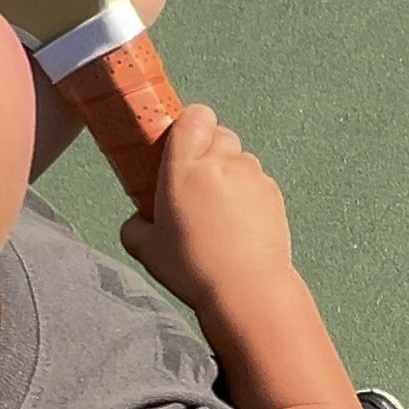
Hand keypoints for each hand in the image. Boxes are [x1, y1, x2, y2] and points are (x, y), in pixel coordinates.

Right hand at [120, 99, 293, 314]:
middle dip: (206, 150)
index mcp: (185, 169)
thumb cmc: (194, 270)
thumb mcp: (145, 248)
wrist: (247, 291)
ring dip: (227, 171)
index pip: (194, 117)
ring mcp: (252, 177)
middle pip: (217, 133)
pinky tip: (237, 221)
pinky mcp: (273, 193)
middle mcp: (222, 164)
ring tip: (217, 208)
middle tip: (194, 182)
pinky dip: (246, 191)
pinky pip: (256, 178)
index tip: (180, 144)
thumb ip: (135, 223)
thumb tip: (139, 219)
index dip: (188, 125)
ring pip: (238, 156)